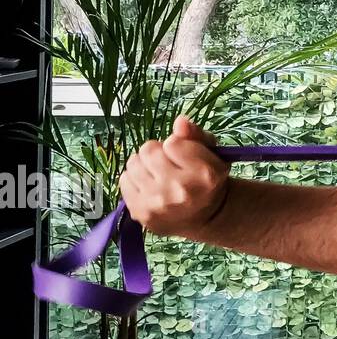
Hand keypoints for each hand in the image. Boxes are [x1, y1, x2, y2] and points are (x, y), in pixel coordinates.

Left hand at [119, 115, 228, 236]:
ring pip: (133, 164)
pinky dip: (133, 178)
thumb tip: (179, 121)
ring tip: (155, 172)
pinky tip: (147, 184)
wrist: (206, 217)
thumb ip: (196, 135)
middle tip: (166, 162)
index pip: (172, 142)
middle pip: (149, 151)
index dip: (176, 144)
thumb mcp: (212, 154)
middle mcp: (180, 189)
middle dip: (156, 152)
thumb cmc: (208, 180)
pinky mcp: (140, 212)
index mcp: (203, 173)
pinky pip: (124, 181)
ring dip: (143, 164)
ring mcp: (157, 203)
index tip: (182, 154)